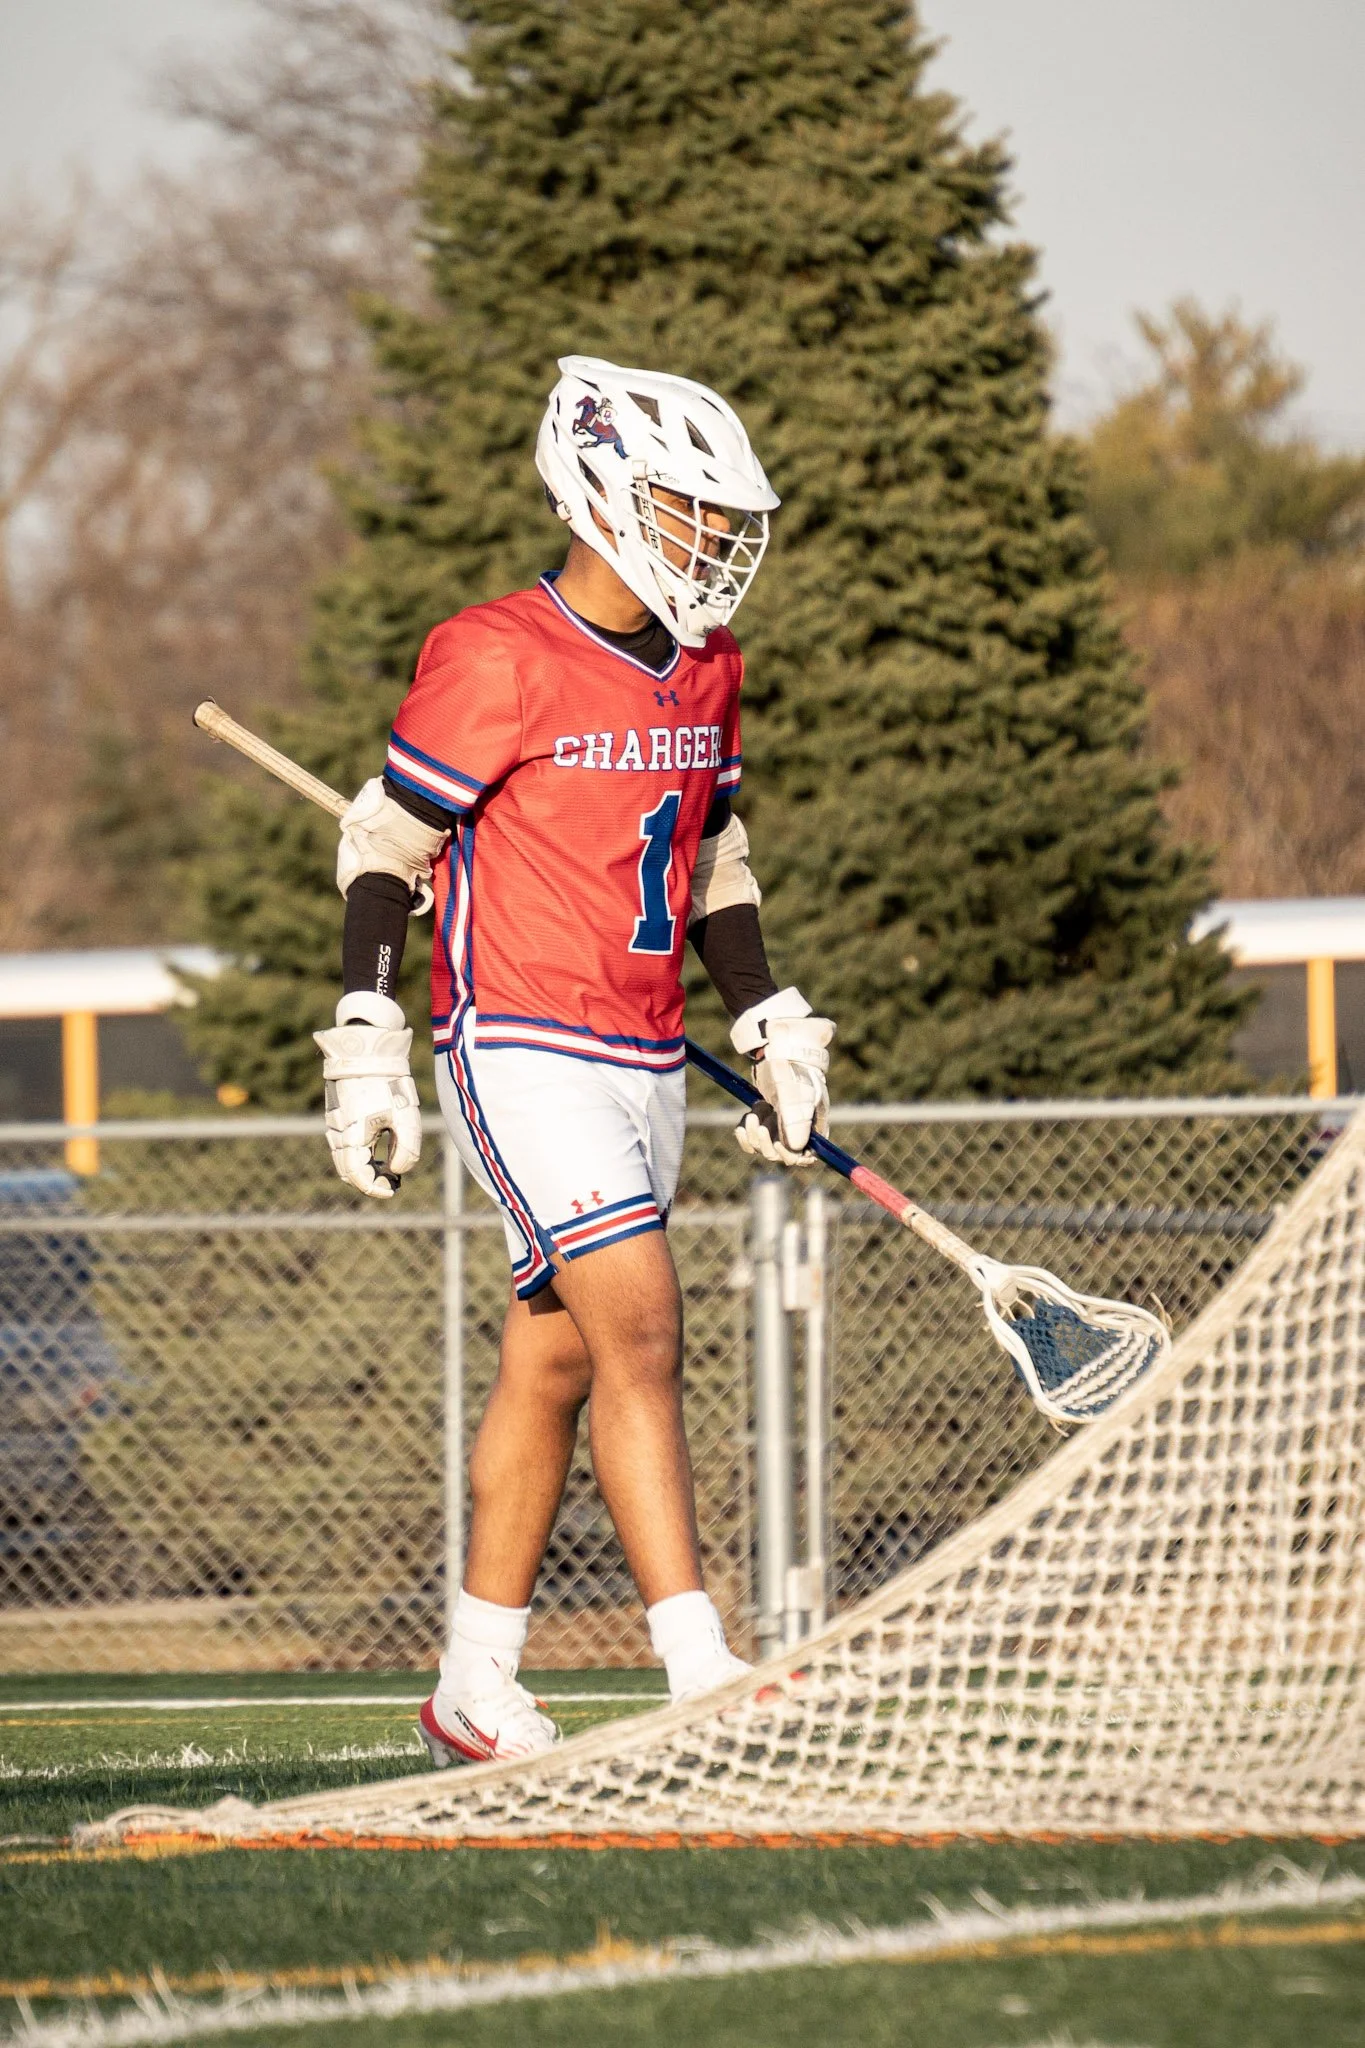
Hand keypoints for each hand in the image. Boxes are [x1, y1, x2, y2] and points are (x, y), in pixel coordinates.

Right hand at [313, 992, 421, 1198]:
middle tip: (394, 1181)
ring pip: (345, 1158)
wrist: (367, 1051)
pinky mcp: (337, 1115)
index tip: (392, 1190)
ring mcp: (334, 1124)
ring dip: (365, 1168)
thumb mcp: (406, 1117)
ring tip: (390, 1167)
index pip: (357, 1176)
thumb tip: (396, 1172)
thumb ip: (406, 1150)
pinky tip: (379, 1149)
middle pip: (348, 1170)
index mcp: (352, 1136)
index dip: (374, 1189)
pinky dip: (359, 1154)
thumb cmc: (388, 1084)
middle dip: (370, 1180)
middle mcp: (338, 1133)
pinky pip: (344, 1144)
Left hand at [730, 989, 834, 1165]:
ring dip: (755, 1132)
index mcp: (813, 1126)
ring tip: (756, 1108)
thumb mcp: (794, 1095)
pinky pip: (750, 1139)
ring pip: (763, 1147)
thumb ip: (796, 1122)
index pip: (806, 1157)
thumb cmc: (792, 1070)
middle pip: (780, 1155)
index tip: (780, 1145)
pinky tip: (745, 1119)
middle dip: (768, 1141)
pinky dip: (744, 1132)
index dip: (792, 1157)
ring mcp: (778, 1125)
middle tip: (762, 1120)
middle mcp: (797, 1129)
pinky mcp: (763, 1119)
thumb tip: (797, 1150)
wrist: (776, 1048)